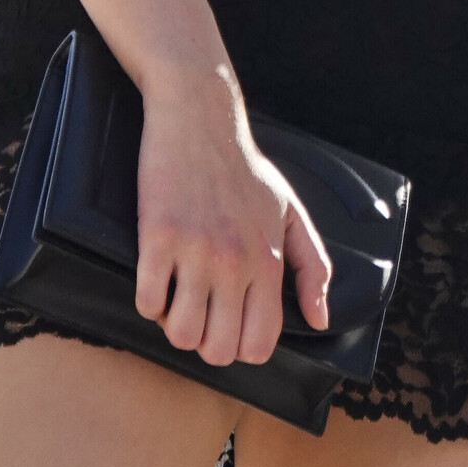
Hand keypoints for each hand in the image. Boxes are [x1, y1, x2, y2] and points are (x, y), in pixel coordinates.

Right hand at [132, 62, 332, 367]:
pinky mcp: (158, 235)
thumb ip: (313, 266)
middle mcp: (235, 261)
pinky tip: (156, 277)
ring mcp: (195, 249)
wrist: (199, 117)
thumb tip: (319, 319)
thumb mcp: (289, 211)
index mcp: (268, 259)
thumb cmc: (243, 167)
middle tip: (199, 312)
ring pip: (180, 333)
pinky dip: (149, 300)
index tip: (228, 326)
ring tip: (177, 295)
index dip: (241, 348)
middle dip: (205, 341)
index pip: (260, 343)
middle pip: (218, 349)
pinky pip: (147, 301)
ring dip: (174, 323)